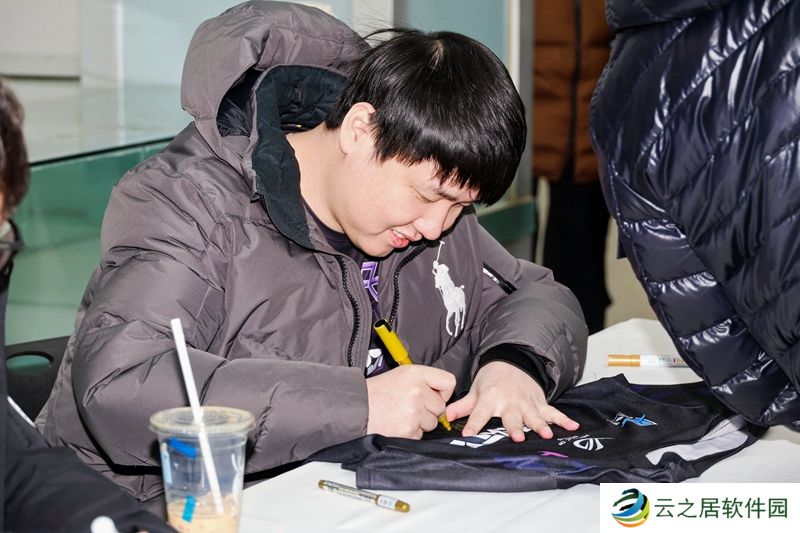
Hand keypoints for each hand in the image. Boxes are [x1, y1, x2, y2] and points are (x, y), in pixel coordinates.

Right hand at [366, 365, 455, 438]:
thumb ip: (423, 381)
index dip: (443, 392)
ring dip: (420, 422)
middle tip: (409, 407)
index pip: (449, 382)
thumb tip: (442, 394)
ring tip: (401, 415)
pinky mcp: (409, 429)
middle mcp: (417, 391)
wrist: (355, 408)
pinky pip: (421, 435)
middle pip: (441, 406)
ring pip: (432, 423)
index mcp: (416, 374)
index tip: (435, 395)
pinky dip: (411, 432)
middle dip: (429, 410)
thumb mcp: (400, 375)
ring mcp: (414, 411)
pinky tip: (397, 424)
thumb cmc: (376, 392)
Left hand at [445, 361, 578, 441]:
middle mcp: (509, 402)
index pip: (479, 413)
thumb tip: (445, 417)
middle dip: (514, 427)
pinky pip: (553, 412)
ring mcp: (527, 403)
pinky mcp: (540, 403)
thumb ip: (462, 406)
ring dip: (540, 425)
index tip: (468, 435)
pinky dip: (564, 419)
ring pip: (534, 416)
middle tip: (516, 436)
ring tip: (546, 435)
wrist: (512, 361)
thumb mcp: (475, 391)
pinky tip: (574, 426)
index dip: (474, 424)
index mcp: (490, 399)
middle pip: (511, 417)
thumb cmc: (491, 380)